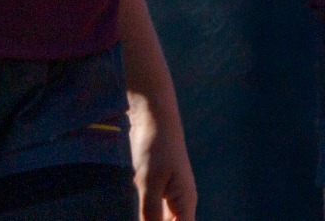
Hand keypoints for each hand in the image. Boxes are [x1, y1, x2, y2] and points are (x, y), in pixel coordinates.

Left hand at [129, 88, 196, 220]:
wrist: (154, 115)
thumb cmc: (156, 146)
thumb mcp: (149, 182)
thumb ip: (150, 213)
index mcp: (185, 203)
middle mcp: (181, 202)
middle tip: (141, 219)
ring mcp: (170, 195)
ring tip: (140, 217)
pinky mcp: (158, 188)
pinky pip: (154, 213)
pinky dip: (147, 219)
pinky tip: (140, 216)